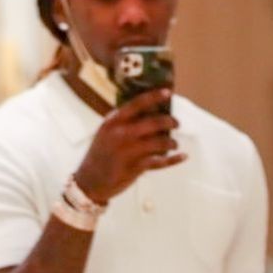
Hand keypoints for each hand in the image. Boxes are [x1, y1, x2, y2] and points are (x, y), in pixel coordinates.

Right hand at [73, 89, 183, 203]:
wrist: (90, 180)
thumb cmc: (101, 154)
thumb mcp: (106, 132)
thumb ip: (123, 122)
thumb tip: (149, 112)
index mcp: (113, 121)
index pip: (137, 104)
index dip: (155, 97)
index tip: (168, 92)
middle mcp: (121, 133)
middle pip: (154, 122)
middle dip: (169, 122)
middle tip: (176, 123)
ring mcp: (129, 151)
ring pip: (160, 142)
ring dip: (171, 142)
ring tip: (174, 144)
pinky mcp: (135, 167)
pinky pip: (160, 161)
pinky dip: (174, 160)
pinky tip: (183, 156)